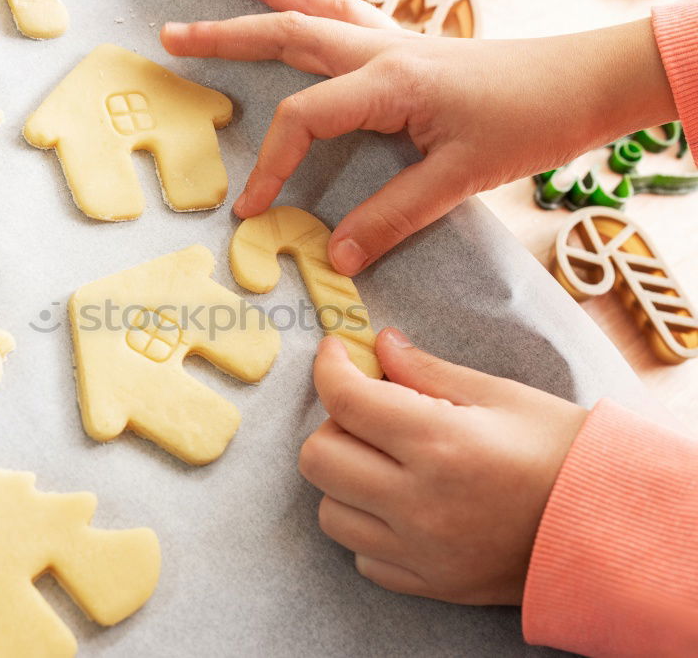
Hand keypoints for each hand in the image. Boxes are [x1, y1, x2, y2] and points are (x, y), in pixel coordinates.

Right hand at [161, 0, 676, 274]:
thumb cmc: (529, 122)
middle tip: (172, 36)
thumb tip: (335, 254)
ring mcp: (394, 39)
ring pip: (315, 7)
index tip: (253, 210)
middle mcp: (383, 49)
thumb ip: (393, 216)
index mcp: (389, 82)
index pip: (305, 117)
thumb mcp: (460, 178)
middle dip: (226, 37)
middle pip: (288, 34)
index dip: (272, 165)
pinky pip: (346, 11)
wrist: (584, 84)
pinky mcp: (407, 43)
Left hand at [299, 330, 586, 604]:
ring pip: (329, 511)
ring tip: (385, 463)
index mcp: (439, 443)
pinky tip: (401, 506)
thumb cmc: (562, 451)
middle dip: (334, 424)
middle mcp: (419, 502)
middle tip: (369, 414)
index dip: (330, 367)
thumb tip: (380, 345)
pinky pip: (362, 555)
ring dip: (345, 478)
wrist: (611, 527)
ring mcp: (420, 550)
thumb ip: (428, 371)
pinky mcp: (428, 583)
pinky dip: (368, 526)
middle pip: (318, 458)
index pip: (346, 400)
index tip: (336, 354)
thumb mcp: (500, 396)